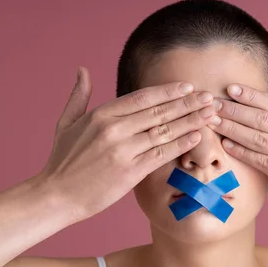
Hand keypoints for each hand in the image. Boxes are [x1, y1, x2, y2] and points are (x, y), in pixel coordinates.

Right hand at [35, 67, 221, 222]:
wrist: (56, 196)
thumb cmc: (62, 161)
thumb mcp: (66, 123)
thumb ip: (79, 96)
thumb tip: (82, 70)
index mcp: (102, 114)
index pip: (143, 97)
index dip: (168, 91)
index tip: (188, 87)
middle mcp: (114, 129)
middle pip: (159, 112)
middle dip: (188, 103)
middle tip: (209, 97)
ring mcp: (123, 150)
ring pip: (164, 131)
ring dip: (191, 122)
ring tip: (210, 115)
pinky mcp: (130, 172)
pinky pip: (161, 155)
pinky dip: (181, 145)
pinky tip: (197, 138)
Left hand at [208, 72, 267, 228]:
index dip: (251, 95)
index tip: (231, 88)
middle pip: (262, 118)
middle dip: (234, 109)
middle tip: (212, 103)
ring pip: (258, 137)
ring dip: (232, 128)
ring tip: (213, 121)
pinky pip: (261, 161)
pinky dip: (242, 152)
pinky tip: (227, 146)